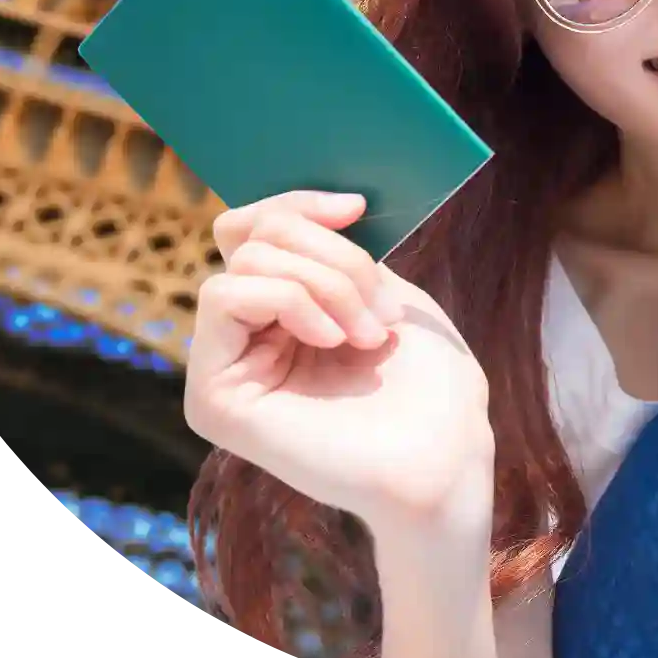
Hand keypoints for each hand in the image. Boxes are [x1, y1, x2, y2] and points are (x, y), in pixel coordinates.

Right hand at [184, 191, 493, 542]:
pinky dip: (290, 300)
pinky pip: (223, 298)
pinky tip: (331, 341)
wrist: (445, 454)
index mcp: (283, 311)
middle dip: (331, 252)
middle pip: (253, 235)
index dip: (299, 202)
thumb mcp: (381, 289)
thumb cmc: (430, 382)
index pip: (253, 227)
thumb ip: (326, 249)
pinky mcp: (213, 398)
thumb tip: (295, 209)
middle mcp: (246, 338)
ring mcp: (225, 368)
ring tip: (367, 334)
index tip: (358, 207)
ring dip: (325, 281)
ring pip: (245, 261)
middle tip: (381, 305)